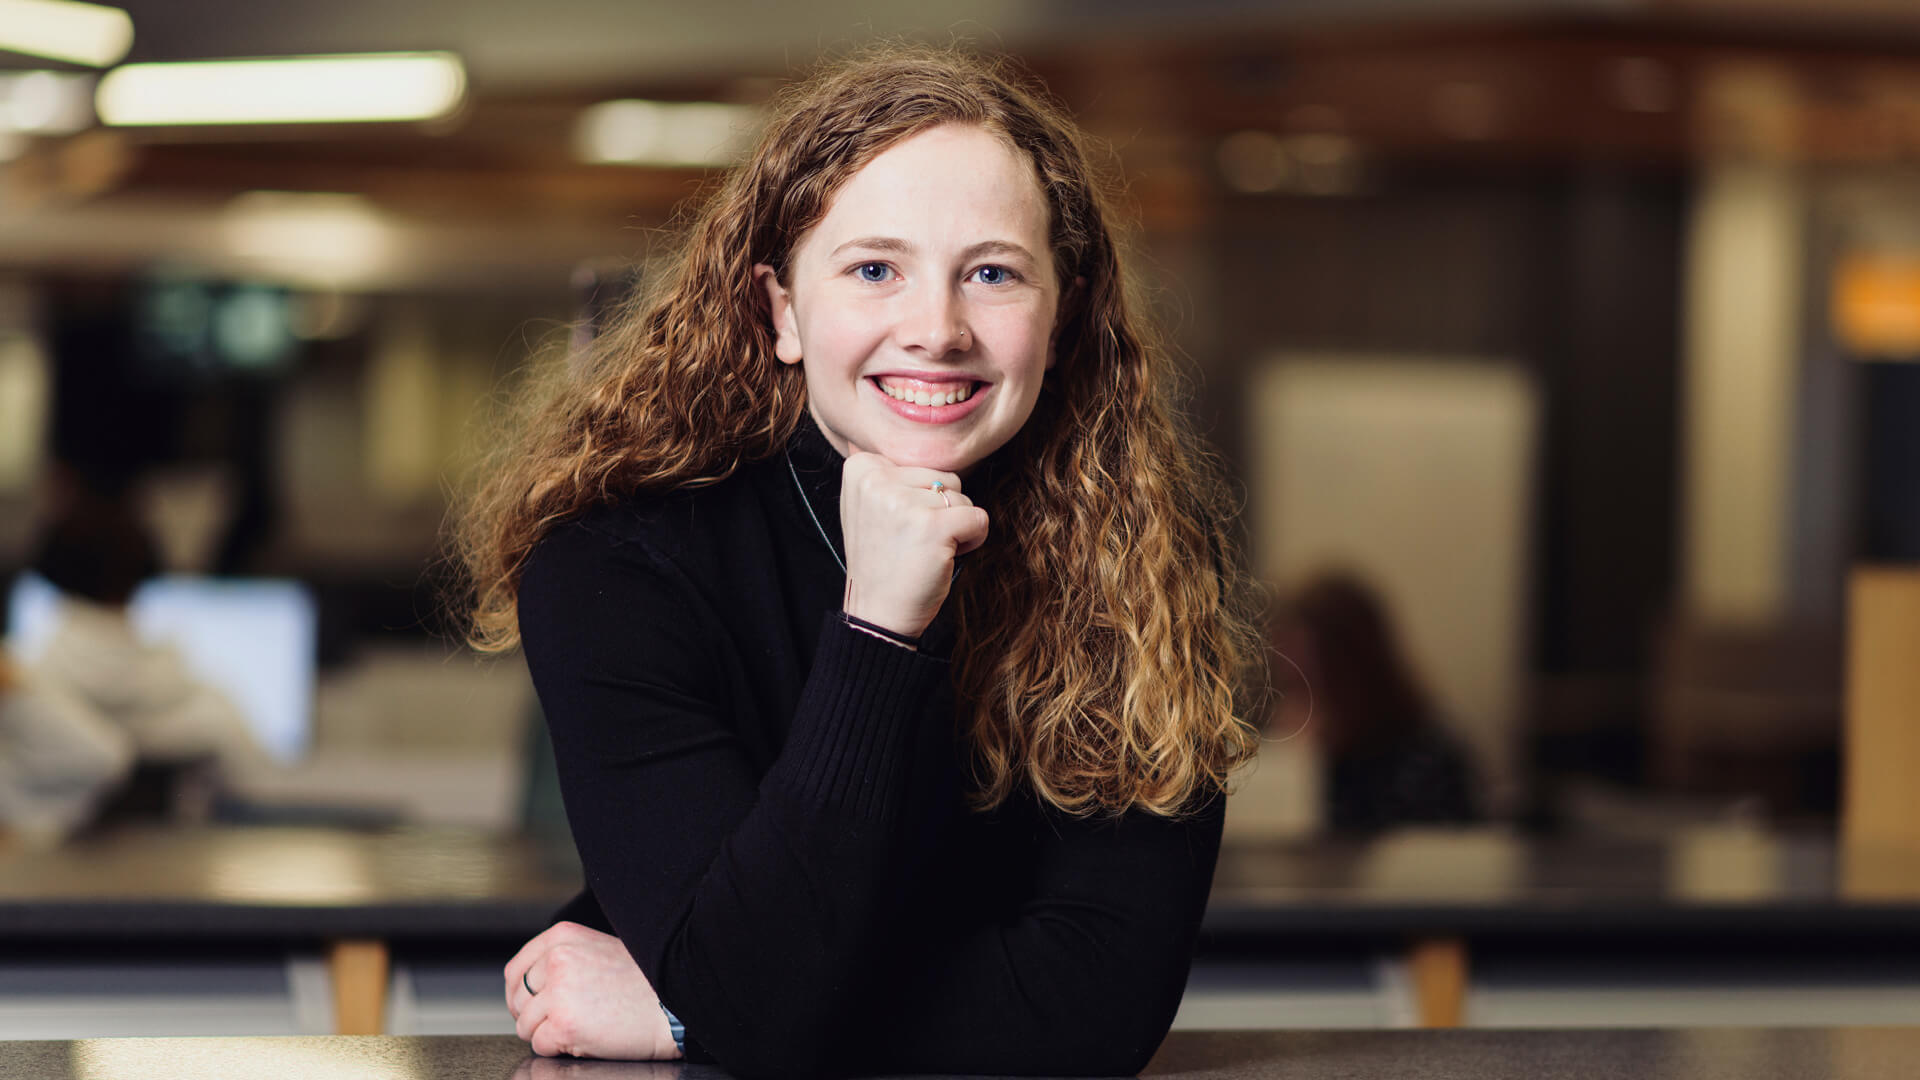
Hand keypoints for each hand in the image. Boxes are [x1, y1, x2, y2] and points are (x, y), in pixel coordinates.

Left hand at [504, 921, 682, 1060]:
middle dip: (533, 1016)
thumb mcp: (599, 951)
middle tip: (560, 1022)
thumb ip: (565, 959)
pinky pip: (540, 1045)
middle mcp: (557, 959)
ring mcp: (558, 992)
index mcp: (563, 937)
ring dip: (547, 1034)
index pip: (517, 970)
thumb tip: (534, 985)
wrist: (672, 1007)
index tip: (529, 1006)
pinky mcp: (563, 1023)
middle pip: (518, 999)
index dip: (520, 994)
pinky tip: (585, 1039)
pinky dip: (558, 1049)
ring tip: (581, 1028)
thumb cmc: (646, 983)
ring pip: (525, 1025)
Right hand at [838, 451, 988, 638]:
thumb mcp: (867, 505)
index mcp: (860, 468)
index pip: (921, 463)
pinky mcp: (934, 526)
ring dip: (955, 526)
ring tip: (924, 549)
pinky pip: (979, 518)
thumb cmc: (882, 559)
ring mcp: (905, 502)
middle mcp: (877, 479)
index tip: (895, 525)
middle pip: (944, 476)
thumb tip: (891, 432)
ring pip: (962, 497)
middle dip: (939, 510)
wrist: (878, 612)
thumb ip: (884, 472)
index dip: (919, 497)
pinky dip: (972, 540)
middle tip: (911, 541)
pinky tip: (943, 557)